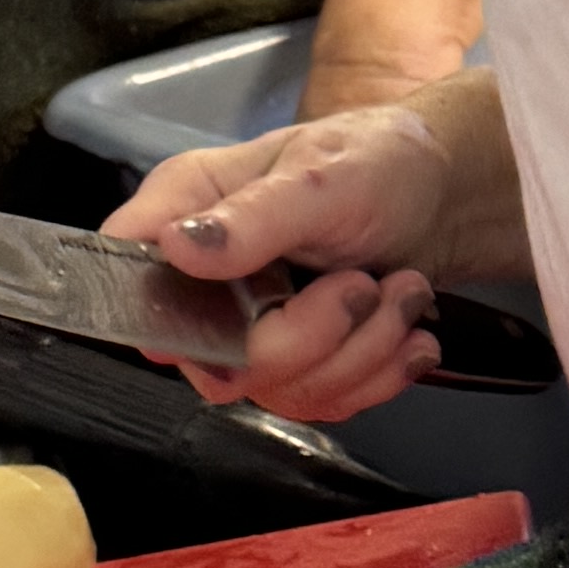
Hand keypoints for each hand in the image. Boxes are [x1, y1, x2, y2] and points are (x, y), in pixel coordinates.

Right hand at [102, 75, 517, 428]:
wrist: (444, 196)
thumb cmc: (375, 161)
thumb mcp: (321, 175)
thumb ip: (253, 216)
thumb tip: (177, 249)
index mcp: (185, 212)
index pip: (124, 276)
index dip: (163, 312)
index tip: (238, 313)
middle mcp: (203, 279)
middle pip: (213, 361)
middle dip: (311, 337)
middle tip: (364, 285)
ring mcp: (246, 331)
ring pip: (276, 391)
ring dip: (361, 352)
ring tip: (402, 293)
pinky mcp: (294, 367)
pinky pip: (319, 406)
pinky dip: (377, 376)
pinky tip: (406, 334)